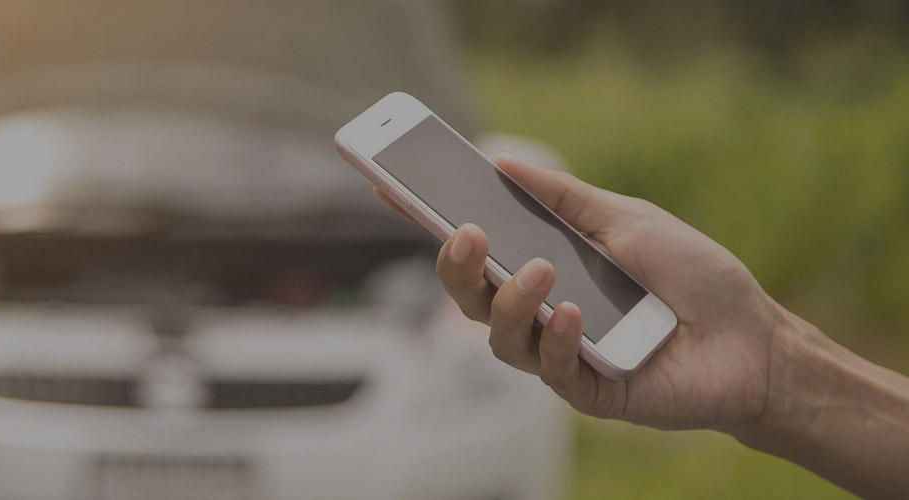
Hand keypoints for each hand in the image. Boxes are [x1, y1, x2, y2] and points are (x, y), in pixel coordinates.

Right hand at [376, 153, 786, 431]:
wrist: (755, 339)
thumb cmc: (694, 278)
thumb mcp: (628, 219)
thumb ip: (564, 198)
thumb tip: (501, 161)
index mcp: (543, 267)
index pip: (474, 247)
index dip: (428, 221)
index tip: (389, 188)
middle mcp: (541, 313)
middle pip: (470, 298)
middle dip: (455, 267)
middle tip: (463, 234)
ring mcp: (560, 355)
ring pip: (501, 339)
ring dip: (512, 302)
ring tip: (541, 272)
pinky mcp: (589, 391)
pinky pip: (551, 372)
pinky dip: (555, 341)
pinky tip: (574, 316)